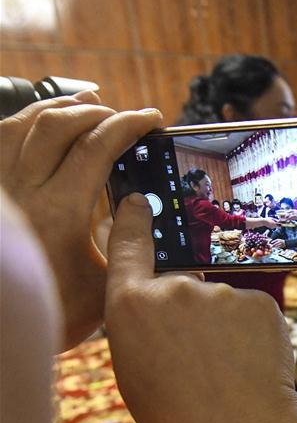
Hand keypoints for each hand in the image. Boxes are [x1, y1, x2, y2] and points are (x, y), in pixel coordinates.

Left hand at [0, 93, 162, 349]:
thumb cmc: (50, 315)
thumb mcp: (105, 290)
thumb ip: (129, 250)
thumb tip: (141, 210)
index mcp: (59, 212)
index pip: (97, 147)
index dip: (128, 125)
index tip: (151, 119)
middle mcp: (20, 191)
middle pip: (58, 124)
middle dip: (98, 112)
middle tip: (122, 117)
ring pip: (21, 123)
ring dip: (59, 109)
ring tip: (86, 107)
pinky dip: (22, 124)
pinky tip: (40, 127)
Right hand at [104, 194, 296, 422]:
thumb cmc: (180, 417)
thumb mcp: (133, 372)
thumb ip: (140, 327)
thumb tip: (156, 309)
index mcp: (131, 307)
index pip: (129, 248)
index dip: (135, 222)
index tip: (140, 201)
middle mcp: (175, 288)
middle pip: (181, 287)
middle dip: (189, 315)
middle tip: (196, 360)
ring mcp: (222, 292)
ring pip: (220, 304)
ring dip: (223, 327)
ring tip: (225, 370)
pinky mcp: (260, 300)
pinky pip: (251, 312)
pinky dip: (252, 333)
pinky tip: (250, 363)